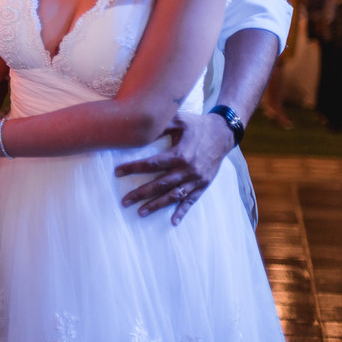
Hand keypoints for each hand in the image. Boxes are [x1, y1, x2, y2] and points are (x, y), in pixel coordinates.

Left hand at [115, 111, 232, 224]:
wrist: (223, 133)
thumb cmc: (197, 125)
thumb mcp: (178, 120)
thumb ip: (159, 126)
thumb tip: (139, 132)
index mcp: (180, 154)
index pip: (152, 164)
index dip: (133, 168)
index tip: (117, 172)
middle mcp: (187, 170)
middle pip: (160, 185)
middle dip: (141, 194)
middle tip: (124, 201)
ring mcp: (196, 179)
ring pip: (173, 196)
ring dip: (156, 205)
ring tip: (140, 212)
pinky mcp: (203, 185)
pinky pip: (191, 201)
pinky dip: (182, 212)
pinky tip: (173, 221)